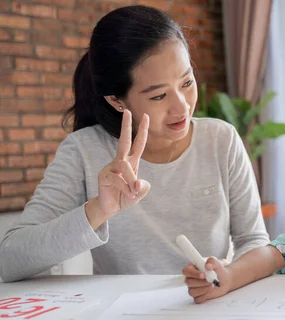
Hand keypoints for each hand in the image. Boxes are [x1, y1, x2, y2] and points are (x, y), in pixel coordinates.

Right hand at [86, 110, 150, 227]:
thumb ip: (143, 188)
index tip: (145, 116)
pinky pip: (118, 179)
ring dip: (132, 181)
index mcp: (131, 162)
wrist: (110, 208)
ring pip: (125, 167)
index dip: (142, 130)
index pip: (138, 143)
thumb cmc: (126, 197)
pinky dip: (126, 188)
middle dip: (126, 126)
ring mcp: (111, 167)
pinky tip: (128, 195)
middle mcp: (120, 161)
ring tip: (133, 192)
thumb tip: (138, 183)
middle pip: (124, 141)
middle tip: (127, 111)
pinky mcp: (104, 175)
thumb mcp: (139, 193)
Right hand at [183, 258, 231, 302]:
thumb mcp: (217, 263)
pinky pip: (197, 299)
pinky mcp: (197, 296)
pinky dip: (205, 296)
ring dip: (204, 288)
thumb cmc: (218, 270)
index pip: (186, 271)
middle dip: (201, 282)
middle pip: (189, 282)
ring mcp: (193, 288)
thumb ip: (212, 262)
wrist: (225, 280)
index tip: (204, 274)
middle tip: (211, 280)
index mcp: (192, 268)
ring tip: (213, 285)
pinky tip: (210, 291)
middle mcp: (191, 278)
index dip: (194, 273)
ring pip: (192, 291)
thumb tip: (207, 266)